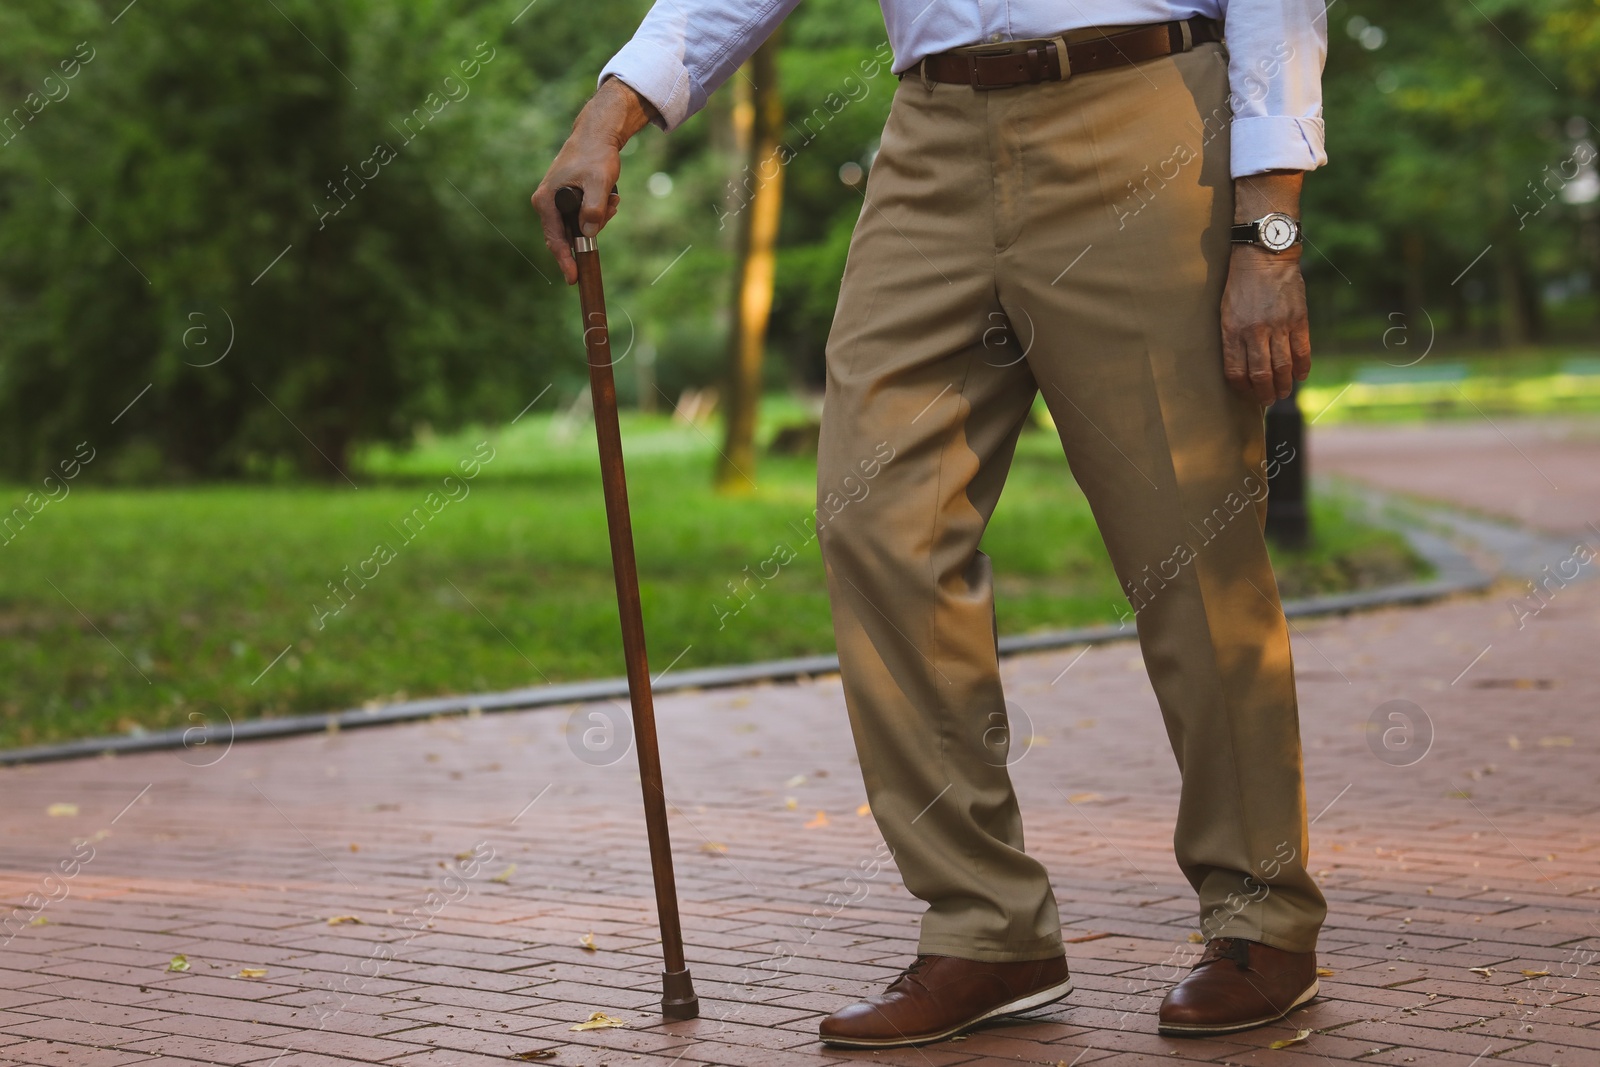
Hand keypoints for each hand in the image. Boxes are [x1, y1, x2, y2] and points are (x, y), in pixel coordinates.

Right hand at [531, 78, 655, 283]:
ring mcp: (556, 201)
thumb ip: (594, 209)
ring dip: (599, 218)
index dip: (565, 261)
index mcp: (545, 201)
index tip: (573, 279)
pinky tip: (610, 196)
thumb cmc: (596, 156)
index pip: (554, 240)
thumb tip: (588, 233)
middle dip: (592, 230)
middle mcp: (546, 203)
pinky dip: (598, 211)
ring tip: (612, 199)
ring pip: (578, 226)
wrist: (598, 134)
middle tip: (610, 210)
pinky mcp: (567, 199)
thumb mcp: (599, 183)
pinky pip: (583, 216)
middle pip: (568, 236)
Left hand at [1220, 245, 1310, 403]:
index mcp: (1233, 331)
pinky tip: (1300, 376)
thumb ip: (1233, 338)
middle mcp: (1255, 331)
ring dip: (1284, 385)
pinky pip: (1302, 351)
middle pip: (1261, 375)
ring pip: (1282, 367)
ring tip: (1283, 393)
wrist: (1265, 256)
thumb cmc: (1240, 285)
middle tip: (1267, 401)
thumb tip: (1241, 366)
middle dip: (1264, 394)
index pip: (1236, 372)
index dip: (1242, 389)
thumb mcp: (1226, 311)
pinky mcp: (1298, 319)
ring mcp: (1279, 326)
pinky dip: (1302, 368)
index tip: (1247, 395)